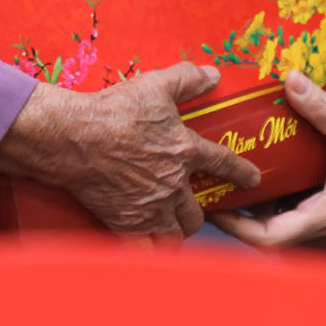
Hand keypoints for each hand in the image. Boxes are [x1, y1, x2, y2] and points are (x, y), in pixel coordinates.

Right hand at [0, 62, 260, 239]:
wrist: (73, 136)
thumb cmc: (113, 110)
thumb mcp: (155, 85)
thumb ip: (187, 78)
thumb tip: (212, 74)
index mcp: (183, 150)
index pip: (223, 164)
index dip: (241, 172)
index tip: (252, 180)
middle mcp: (171, 184)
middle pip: (197, 212)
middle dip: (197, 212)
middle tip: (189, 206)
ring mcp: (149, 207)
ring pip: (176, 234)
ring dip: (176, 231)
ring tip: (170, 227)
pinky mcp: (125, 223)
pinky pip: (145, 249)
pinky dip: (148, 250)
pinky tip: (146, 246)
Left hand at [211, 72, 325, 248]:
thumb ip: (319, 106)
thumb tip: (287, 79)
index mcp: (324, 217)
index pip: (268, 238)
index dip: (236, 226)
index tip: (214, 205)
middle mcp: (323, 224)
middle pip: (269, 232)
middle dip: (240, 211)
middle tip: (215, 182)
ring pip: (282, 220)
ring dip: (258, 202)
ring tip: (232, 172)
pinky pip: (297, 206)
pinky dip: (277, 192)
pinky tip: (267, 165)